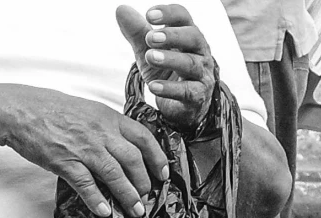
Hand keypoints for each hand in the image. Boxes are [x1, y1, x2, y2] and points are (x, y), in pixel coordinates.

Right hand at [0, 83, 166, 217]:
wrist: (23, 111)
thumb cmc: (53, 111)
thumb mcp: (89, 111)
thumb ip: (107, 127)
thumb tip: (120, 146)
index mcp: (110, 118)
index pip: (144, 137)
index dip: (157, 157)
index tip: (163, 172)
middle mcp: (102, 133)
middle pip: (133, 159)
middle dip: (144, 181)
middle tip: (148, 196)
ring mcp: (84, 148)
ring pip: (114, 174)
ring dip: (127, 194)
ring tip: (135, 210)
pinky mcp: (64, 162)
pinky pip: (85, 184)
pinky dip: (96, 199)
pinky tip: (104, 212)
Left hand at [117, 4, 218, 131]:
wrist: (182, 105)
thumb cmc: (166, 71)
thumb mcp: (149, 50)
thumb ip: (137, 32)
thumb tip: (120, 9)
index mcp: (188, 36)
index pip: (184, 18)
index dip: (169, 14)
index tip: (149, 14)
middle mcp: (199, 52)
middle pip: (192, 37)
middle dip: (172, 35)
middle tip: (150, 37)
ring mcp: (200, 74)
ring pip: (190, 63)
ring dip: (170, 59)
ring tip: (149, 56)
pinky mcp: (197, 96)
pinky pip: (186, 91)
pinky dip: (169, 89)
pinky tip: (153, 87)